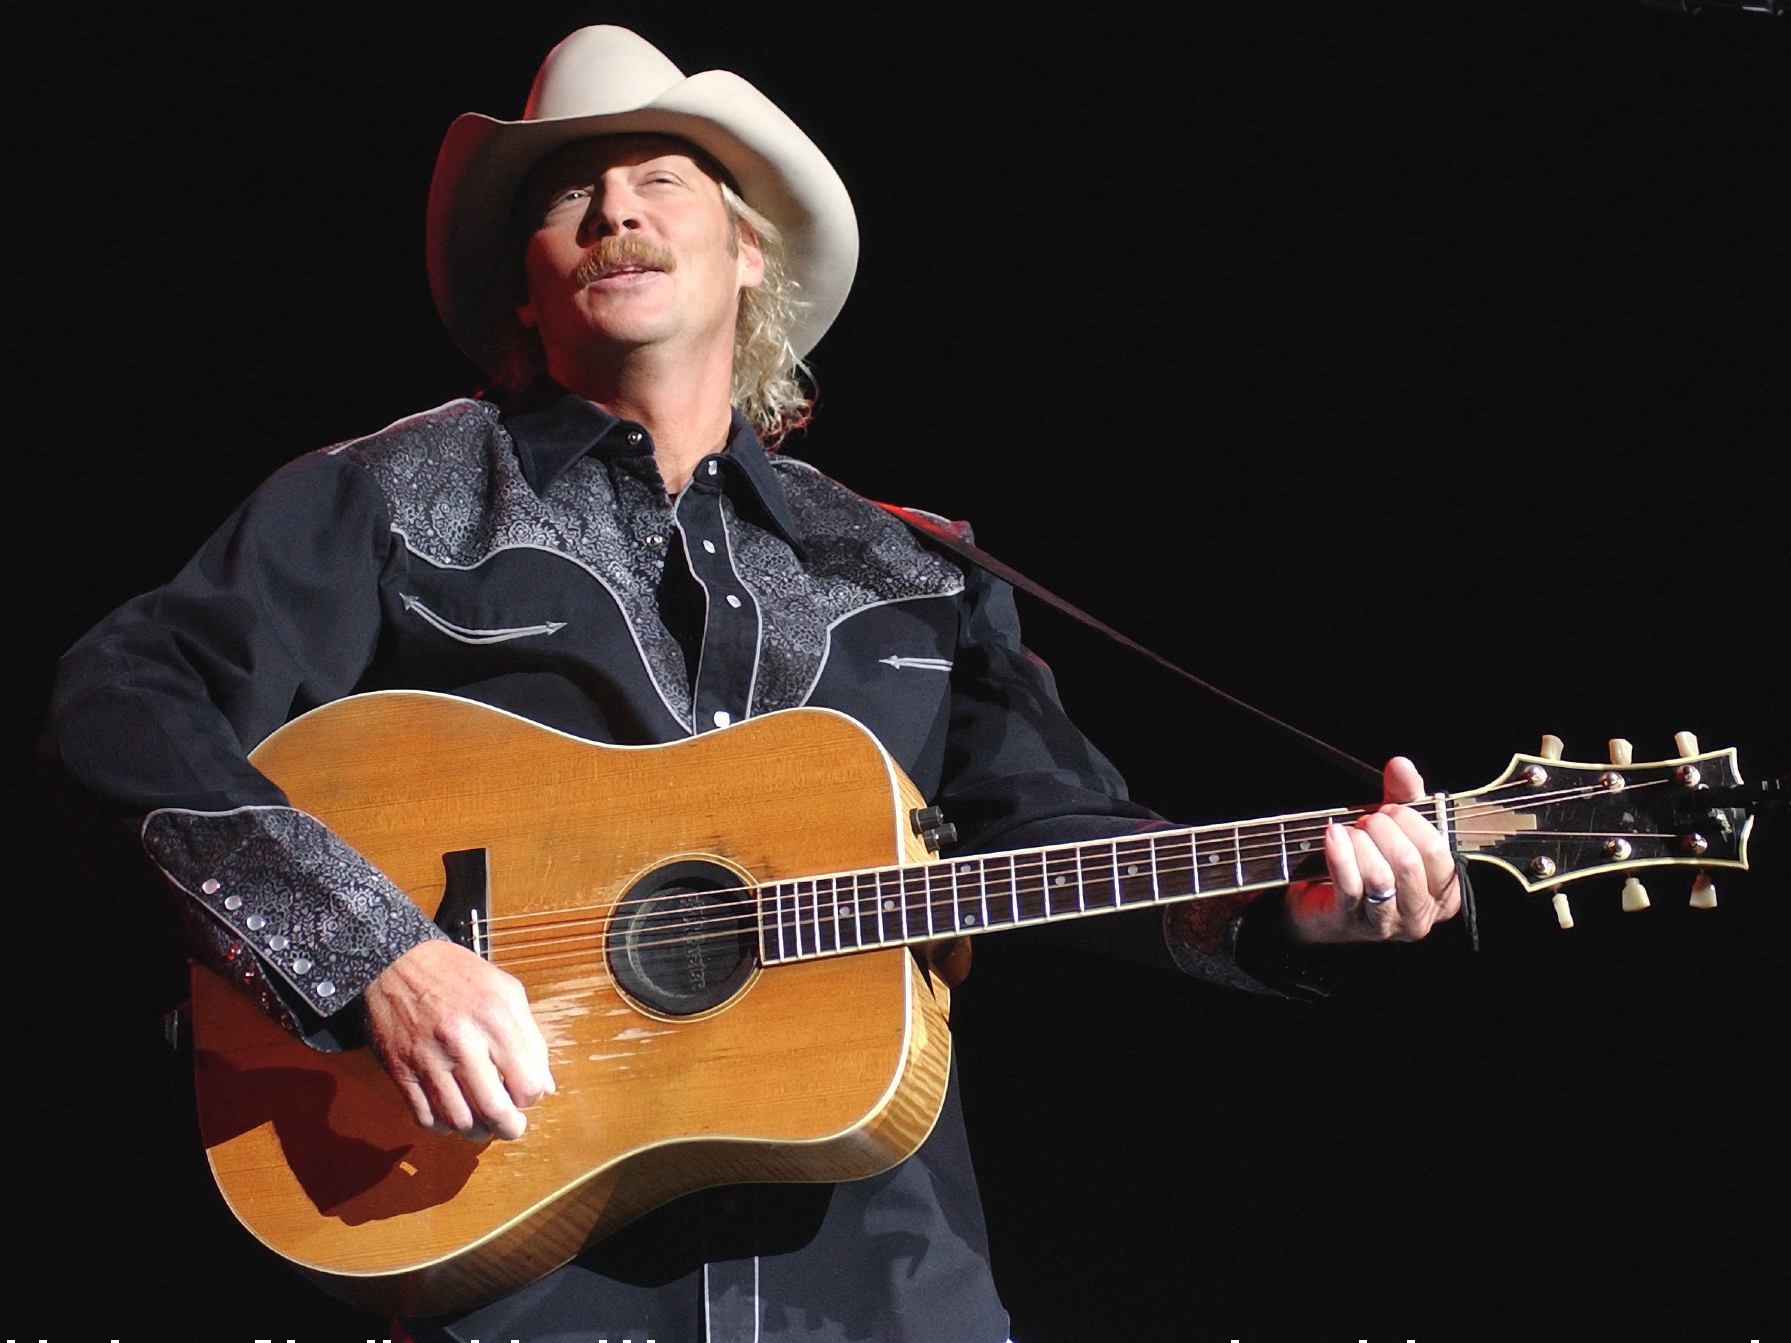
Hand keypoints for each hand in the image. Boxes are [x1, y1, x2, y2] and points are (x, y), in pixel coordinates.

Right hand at [361, 939, 555, 1140]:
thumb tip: (545, 1087)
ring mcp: (428, 1059)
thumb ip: (531, 1038)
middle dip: (510, 1128)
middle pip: (494, 1109)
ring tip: (485, 1124)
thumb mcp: (506, 990)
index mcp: (493, 1017)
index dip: (532, 1096)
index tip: (527, 1093)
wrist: (396, 963)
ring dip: (478, 1132)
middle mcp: (461, 1041)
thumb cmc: (458, 975)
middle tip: (513, 1127)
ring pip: (459, 1121)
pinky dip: (443, 1127)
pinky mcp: (401, 1072)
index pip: (526, 1083)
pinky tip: (453, 1115)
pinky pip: (425, 1118)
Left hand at [1285, 756, 1460, 943]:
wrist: (1322, 902)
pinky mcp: (1351, 923)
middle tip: (1366, 821)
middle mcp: (1421, 916)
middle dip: (1382, 829)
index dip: (1411, 822)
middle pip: (1408, 862)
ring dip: (1360, 843)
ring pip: (1380, 877)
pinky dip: (1340, 854)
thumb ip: (1403, 796)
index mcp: (1444, 895)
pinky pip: (1349, 885)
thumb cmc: (1369, 862)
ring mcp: (1386, 924)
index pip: (1438, 851)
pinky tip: (1332, 835)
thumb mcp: (1393, 827)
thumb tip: (1401, 766)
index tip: (1391, 811)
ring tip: (1349, 832)